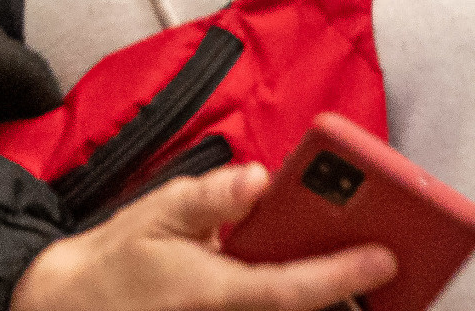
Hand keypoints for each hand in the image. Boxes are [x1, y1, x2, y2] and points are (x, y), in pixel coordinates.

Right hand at [11, 164, 395, 310]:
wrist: (79, 304)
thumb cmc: (124, 258)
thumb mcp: (159, 212)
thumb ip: (210, 197)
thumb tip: (258, 177)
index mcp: (212, 289)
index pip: (289, 287)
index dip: (342, 275)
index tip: (386, 257)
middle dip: (353, 292)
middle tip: (394, 262)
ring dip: (335, 295)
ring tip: (375, 270)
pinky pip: (278, 310)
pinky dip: (308, 296)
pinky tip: (337, 283)